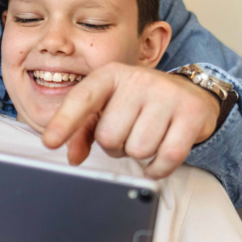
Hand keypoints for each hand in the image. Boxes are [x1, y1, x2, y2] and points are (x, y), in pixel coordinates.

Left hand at [42, 63, 219, 178]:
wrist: (190, 94)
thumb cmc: (140, 103)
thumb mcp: (109, 107)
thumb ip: (84, 130)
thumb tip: (72, 156)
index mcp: (111, 74)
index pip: (82, 99)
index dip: (64, 122)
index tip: (50, 142)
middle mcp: (138, 79)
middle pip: (109, 136)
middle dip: (116, 145)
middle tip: (129, 132)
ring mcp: (167, 95)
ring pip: (138, 149)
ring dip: (139, 154)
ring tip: (147, 136)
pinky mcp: (191, 113)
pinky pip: (167, 157)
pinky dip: (159, 167)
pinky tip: (159, 156)